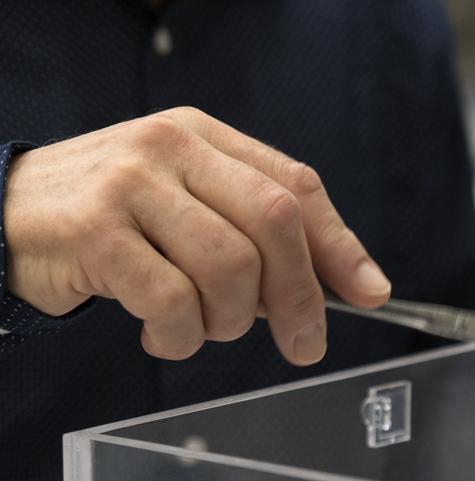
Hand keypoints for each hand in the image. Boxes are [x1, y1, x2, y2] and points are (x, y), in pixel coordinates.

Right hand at [3, 108, 390, 362]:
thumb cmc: (104, 219)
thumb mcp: (180, 204)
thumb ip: (250, 228)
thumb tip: (347, 285)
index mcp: (201, 136)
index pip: (294, 185)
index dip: (340, 245)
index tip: (370, 293)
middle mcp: (170, 149)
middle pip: (275, 224)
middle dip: (300, 297)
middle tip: (300, 344)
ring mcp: (132, 187)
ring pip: (230, 268)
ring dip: (228, 321)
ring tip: (199, 329)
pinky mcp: (97, 233)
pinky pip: (173, 302)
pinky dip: (179, 338)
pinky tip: (158, 336)